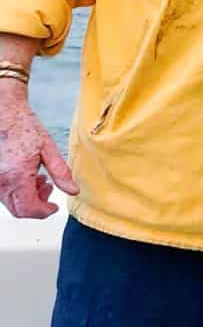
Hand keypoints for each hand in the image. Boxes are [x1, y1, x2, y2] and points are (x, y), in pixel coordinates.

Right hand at [0, 80, 78, 218]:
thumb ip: (61, 172)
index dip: (44, 212)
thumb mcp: (49, 148)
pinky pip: (6, 194)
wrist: (6, 114)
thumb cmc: (25, 127)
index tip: (54, 207)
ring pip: (12, 204)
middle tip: (49, 189)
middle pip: (19, 210)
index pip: (29, 209)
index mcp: (17, 176)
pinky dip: (19, 192)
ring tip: (42, 179)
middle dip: (37, 206)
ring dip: (28, 198)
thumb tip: (73, 190)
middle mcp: (2, 182)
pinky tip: (30, 177)